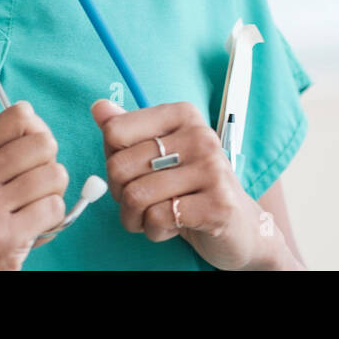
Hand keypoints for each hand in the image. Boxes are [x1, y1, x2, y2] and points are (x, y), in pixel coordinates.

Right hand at [0, 101, 67, 269]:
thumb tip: (42, 129)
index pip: (17, 117)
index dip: (38, 129)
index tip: (35, 149)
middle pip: (42, 143)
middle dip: (50, 162)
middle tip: (39, 182)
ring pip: (54, 175)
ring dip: (55, 191)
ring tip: (37, 205)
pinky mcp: (6, 238)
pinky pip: (55, 208)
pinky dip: (53, 217)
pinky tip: (36, 225)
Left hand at [90, 99, 270, 270]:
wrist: (239, 226)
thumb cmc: (191, 187)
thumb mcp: (158, 154)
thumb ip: (127, 131)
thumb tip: (98, 107)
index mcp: (183, 115)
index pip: (116, 131)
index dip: (113, 160)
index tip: (133, 171)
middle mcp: (200, 136)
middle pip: (121, 166)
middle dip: (121, 195)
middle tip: (141, 202)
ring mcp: (212, 169)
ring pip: (136, 196)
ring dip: (135, 218)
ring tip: (154, 216)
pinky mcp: (218, 204)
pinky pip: (158, 218)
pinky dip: (155, 231)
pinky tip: (173, 226)